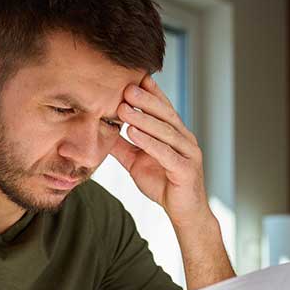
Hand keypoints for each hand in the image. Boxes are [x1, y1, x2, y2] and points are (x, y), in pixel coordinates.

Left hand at [110, 75, 209, 226]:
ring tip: (124, 108)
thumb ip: (122, 146)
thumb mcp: (137, 161)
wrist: (184, 213)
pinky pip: (166, 153)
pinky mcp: (186, 170)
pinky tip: (133, 133)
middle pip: (165, 114)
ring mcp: (188, 153)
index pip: (163, 108)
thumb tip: (100, 131)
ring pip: (165, 131)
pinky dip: (149, 142)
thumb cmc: (164, 184)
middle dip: (145, 100)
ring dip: (144, 118)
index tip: (134, 77)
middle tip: (126, 86)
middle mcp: (185, 139)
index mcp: (175, 134)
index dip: (150, 92)